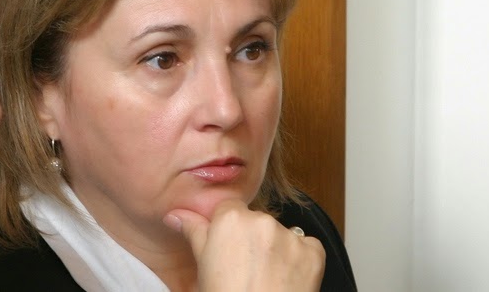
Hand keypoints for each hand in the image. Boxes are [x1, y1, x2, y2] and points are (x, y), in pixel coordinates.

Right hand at [163, 199, 324, 291]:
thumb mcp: (202, 265)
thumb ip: (193, 231)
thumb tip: (176, 215)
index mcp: (231, 218)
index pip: (230, 209)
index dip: (229, 231)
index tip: (228, 251)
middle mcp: (262, 220)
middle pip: (256, 221)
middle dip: (253, 240)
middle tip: (245, 270)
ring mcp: (290, 236)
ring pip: (281, 234)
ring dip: (276, 249)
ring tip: (265, 278)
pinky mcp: (313, 252)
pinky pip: (307, 246)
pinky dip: (299, 259)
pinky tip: (286, 279)